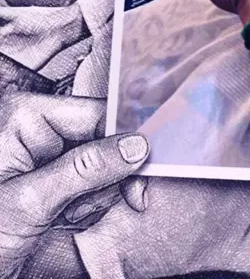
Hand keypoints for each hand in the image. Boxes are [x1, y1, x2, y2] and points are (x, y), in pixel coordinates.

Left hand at [0, 92, 149, 277]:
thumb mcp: (30, 201)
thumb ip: (85, 170)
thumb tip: (134, 147)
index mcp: (26, 116)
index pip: (94, 114)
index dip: (121, 142)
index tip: (141, 169)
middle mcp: (37, 128)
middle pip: (101, 140)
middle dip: (101, 178)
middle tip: (81, 206)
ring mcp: (43, 154)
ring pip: (99, 165)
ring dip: (91, 197)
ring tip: (62, 215)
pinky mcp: (49, 177)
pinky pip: (88, 182)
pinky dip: (84, 205)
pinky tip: (63, 217)